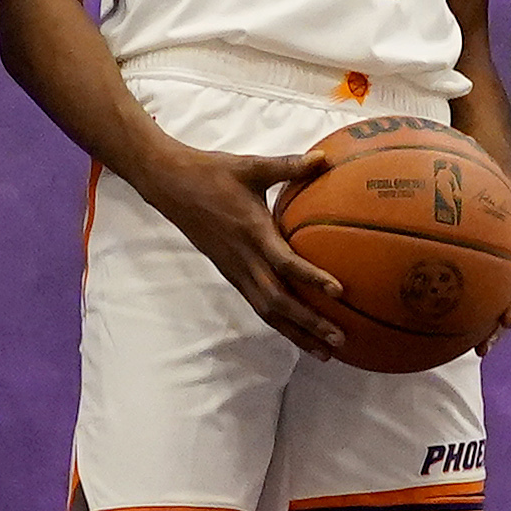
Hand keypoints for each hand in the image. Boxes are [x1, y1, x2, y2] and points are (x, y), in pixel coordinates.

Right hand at [141, 146, 360, 356]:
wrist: (171, 186)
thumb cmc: (213, 173)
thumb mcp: (252, 166)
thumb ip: (289, 165)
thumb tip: (324, 159)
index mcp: (252, 231)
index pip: (285, 262)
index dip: (311, 277)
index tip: (339, 291)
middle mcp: (243, 259)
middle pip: (278, 301)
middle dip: (309, 323)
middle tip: (339, 339)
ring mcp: (235, 270)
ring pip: (267, 311)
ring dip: (297, 333)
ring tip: (325, 352)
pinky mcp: (230, 274)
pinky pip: (258, 305)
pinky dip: (280, 323)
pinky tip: (299, 334)